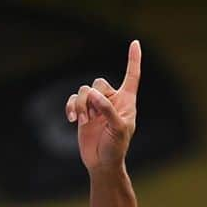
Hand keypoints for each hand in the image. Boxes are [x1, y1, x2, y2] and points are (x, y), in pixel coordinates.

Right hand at [65, 40, 141, 172]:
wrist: (102, 163)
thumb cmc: (116, 149)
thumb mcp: (118, 129)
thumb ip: (107, 110)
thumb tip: (93, 94)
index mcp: (127, 103)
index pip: (131, 77)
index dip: (133, 60)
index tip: (135, 43)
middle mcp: (112, 101)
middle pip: (98, 83)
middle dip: (92, 98)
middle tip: (93, 117)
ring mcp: (97, 106)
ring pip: (83, 91)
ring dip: (81, 105)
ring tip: (84, 121)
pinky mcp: (84, 112)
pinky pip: (73, 98)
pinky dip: (71, 107)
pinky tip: (72, 119)